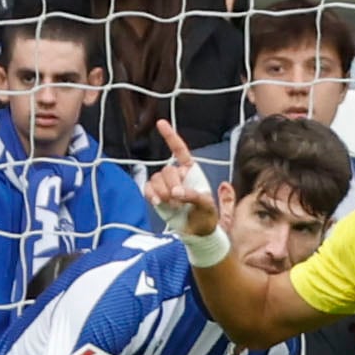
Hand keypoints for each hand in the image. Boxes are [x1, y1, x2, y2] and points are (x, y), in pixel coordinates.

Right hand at [145, 119, 222, 239]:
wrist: (197, 231)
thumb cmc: (207, 215)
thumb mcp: (207, 205)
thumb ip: (193, 195)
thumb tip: (176, 191)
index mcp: (191, 171)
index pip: (179, 150)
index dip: (170, 136)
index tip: (160, 123)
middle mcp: (177, 175)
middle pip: (167, 170)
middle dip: (171, 184)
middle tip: (178, 200)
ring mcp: (165, 185)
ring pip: (156, 179)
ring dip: (162, 192)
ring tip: (172, 205)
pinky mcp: (157, 195)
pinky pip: (148, 189)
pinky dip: (150, 195)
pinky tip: (157, 202)